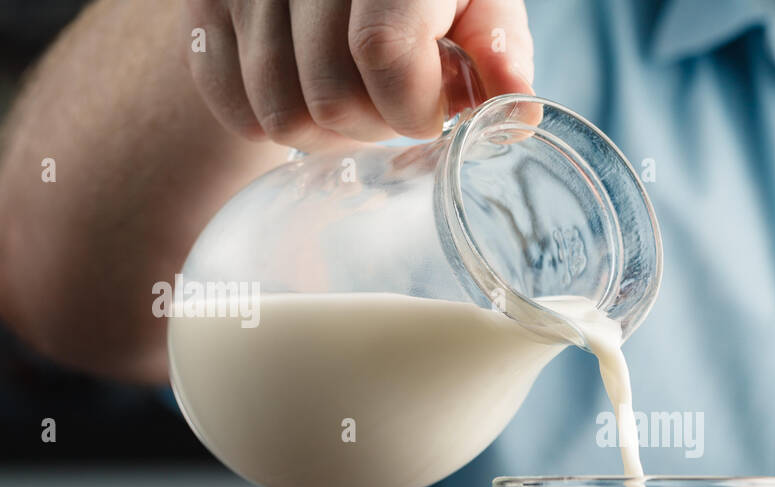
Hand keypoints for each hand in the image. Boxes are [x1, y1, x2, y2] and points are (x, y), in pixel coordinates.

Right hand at [184, 0, 533, 148]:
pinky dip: (271, 120)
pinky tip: (307, 95)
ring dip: (326, 132)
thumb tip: (514, 116)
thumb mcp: (483, 4)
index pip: (383, 51)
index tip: (432, 108)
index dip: (412, 104)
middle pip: (328, 98)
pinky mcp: (206, 3)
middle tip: (392, 103)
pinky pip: (229, 104)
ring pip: (277, 113)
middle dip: (373, 125)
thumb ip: (501, 55)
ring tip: (354, 97)